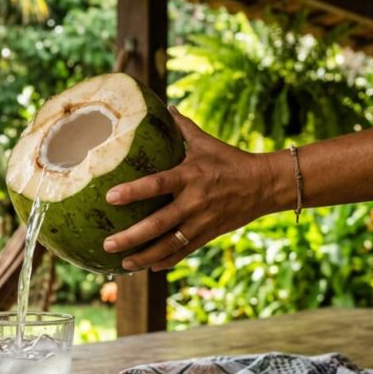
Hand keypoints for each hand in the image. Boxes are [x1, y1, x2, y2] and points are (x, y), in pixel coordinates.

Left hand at [102, 106, 287, 270]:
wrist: (264, 185)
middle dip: (131, 236)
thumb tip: (164, 105)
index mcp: (190, 176)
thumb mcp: (206, 142)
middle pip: (158, 224)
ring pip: (169, 245)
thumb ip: (182, 127)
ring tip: (122, 264)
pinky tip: (148, 267)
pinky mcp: (208, 235)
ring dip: (144, 256)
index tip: (109, 197)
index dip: (133, 192)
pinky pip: (183, 252)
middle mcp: (194, 202)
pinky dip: (166, 261)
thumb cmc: (229, 160)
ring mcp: (201, 222)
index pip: (157, 184)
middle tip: (107, 244)